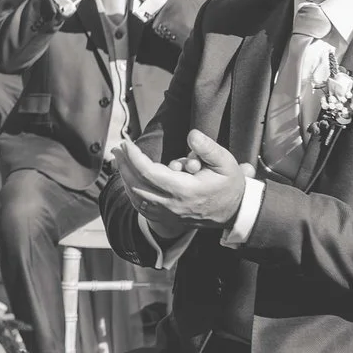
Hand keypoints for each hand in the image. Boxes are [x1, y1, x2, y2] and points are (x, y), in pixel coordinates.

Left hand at [116, 129, 249, 232]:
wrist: (235, 212)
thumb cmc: (229, 186)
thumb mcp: (226, 163)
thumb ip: (208, 148)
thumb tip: (191, 135)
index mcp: (185, 190)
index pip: (149, 173)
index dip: (134, 157)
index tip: (127, 143)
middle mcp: (172, 205)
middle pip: (137, 185)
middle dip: (124, 165)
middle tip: (118, 147)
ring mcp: (168, 214)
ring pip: (136, 198)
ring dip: (124, 178)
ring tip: (120, 159)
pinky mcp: (167, 218)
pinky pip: (142, 207)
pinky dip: (131, 192)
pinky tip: (128, 178)